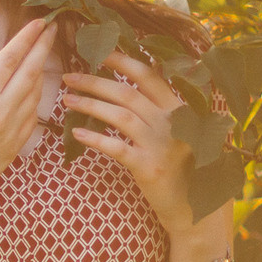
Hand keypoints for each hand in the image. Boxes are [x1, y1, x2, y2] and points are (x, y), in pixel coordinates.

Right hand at [0, 18, 62, 233]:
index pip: (9, 59)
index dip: (26, 38)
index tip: (38, 22)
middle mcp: (0, 112)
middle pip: (30, 72)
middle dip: (43, 48)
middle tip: (53, 29)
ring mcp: (11, 131)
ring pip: (35, 93)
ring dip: (43, 71)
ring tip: (44, 56)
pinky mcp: (14, 147)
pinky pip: (33, 116)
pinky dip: (38, 98)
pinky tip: (36, 91)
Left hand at [60, 48, 233, 261]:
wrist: (196, 209)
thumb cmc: (182, 170)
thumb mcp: (177, 134)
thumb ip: (158, 112)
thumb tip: (125, 88)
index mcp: (178, 109)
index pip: (148, 75)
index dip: (122, 60)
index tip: (98, 52)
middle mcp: (171, 122)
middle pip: (127, 92)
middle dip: (95, 81)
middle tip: (68, 76)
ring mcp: (161, 144)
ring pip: (119, 115)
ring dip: (89, 105)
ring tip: (66, 100)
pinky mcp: (150, 168)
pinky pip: (116, 148)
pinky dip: (95, 138)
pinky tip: (76, 133)